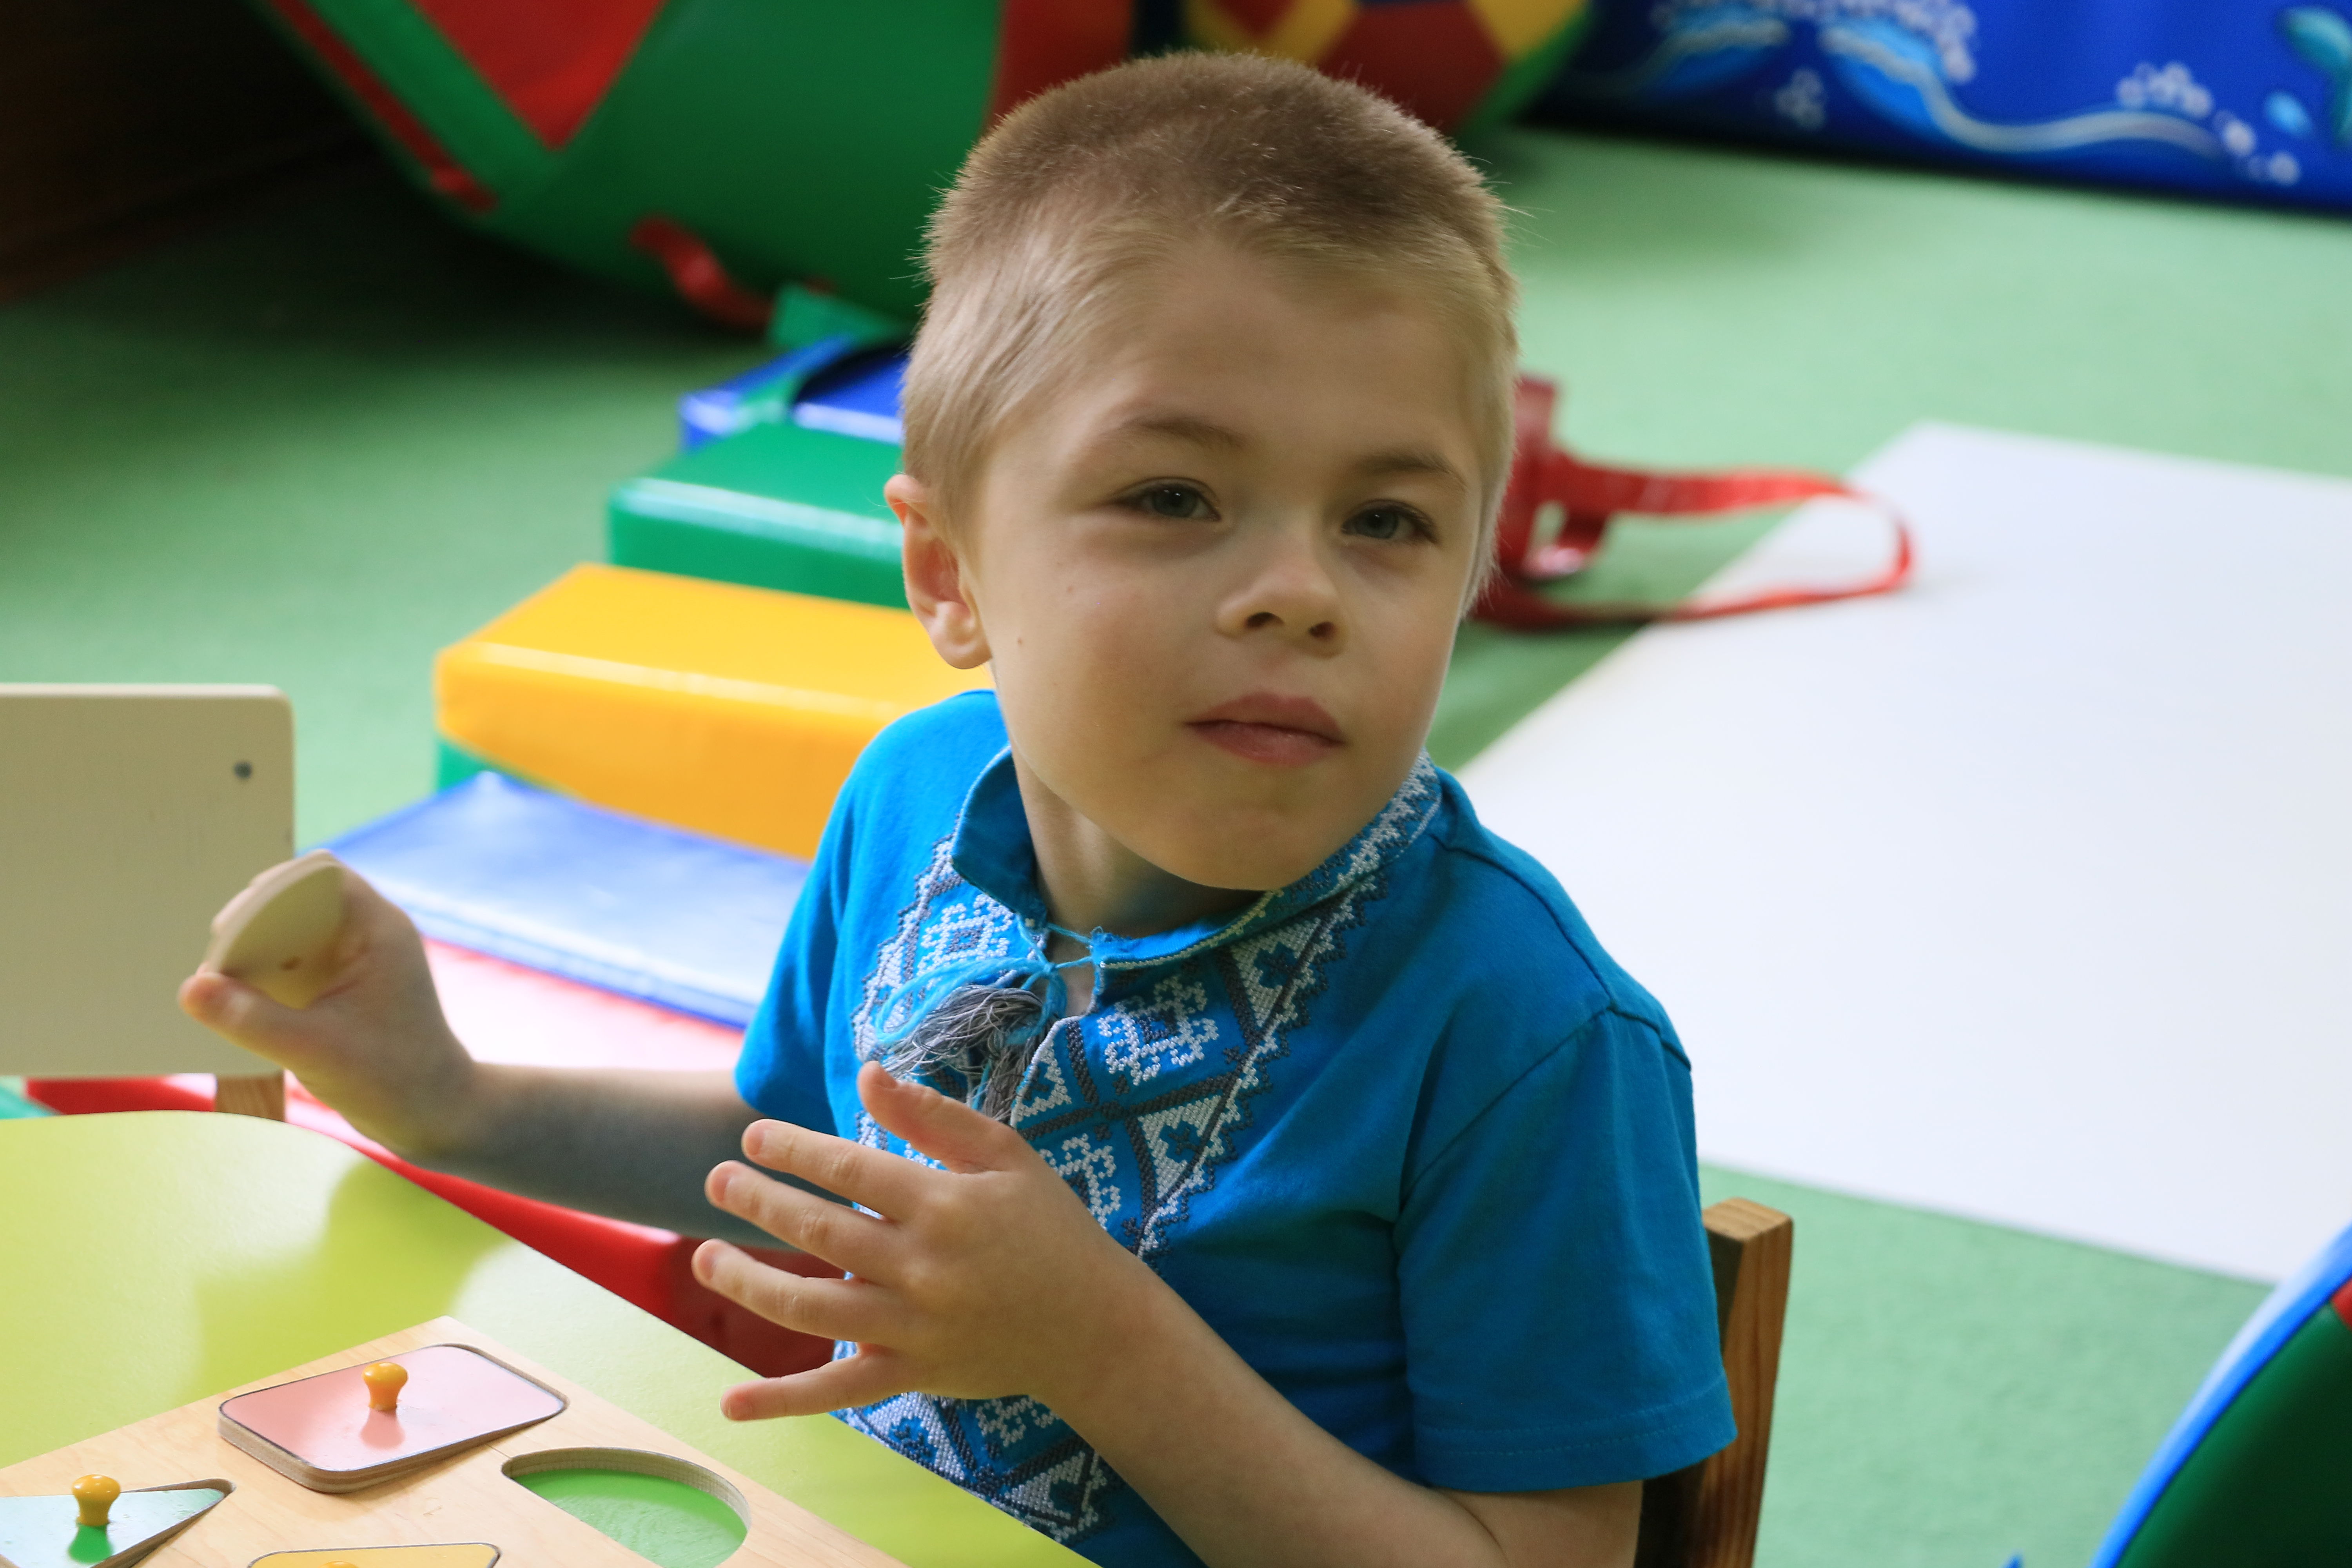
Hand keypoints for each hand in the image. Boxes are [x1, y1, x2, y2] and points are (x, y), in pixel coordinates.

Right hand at [179, 868, 474, 1158]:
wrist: (434, 1114)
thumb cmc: (392, 1080)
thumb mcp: (314, 1050)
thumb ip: (251, 1019)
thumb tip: (191, 988)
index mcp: (378, 929)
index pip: (318, 875)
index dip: (268, 890)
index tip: (228, 926)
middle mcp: (370, 933)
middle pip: (299, 899)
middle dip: (254, 924)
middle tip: (220, 964)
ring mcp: (358, 958)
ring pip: (294, 930)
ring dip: (257, 950)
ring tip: (226, 986)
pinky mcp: (345, 984)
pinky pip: (296, 959)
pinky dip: (268, 973)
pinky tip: (244, 1004)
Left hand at [694, 1060, 1162, 1420]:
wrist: (1095, 1327)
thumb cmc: (1052, 1228)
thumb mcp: (1008, 1156)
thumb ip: (935, 1116)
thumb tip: (870, 1073)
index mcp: (945, 1206)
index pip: (849, 1170)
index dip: (794, 1150)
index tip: (754, 1135)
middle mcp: (922, 1268)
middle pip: (819, 1232)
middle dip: (757, 1203)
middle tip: (715, 1181)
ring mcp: (913, 1328)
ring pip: (811, 1309)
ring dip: (749, 1284)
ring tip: (705, 1258)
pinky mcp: (912, 1375)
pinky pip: (836, 1393)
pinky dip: (781, 1401)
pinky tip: (730, 1404)